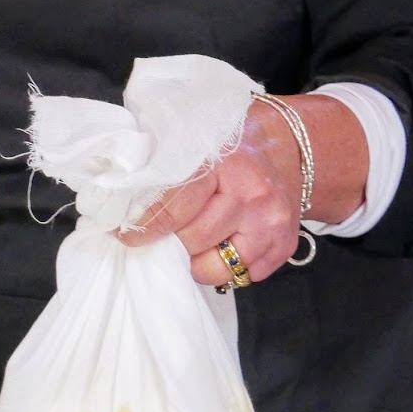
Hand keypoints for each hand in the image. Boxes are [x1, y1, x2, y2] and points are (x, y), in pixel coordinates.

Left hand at [118, 94, 367, 282]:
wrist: (294, 145)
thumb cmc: (235, 140)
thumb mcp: (198, 135)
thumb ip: (163, 160)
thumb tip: (118, 196)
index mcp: (224, 164)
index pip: (173, 210)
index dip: (144, 228)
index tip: (125, 235)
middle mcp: (251, 196)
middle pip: (191, 242)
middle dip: (172, 242)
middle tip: (165, 233)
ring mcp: (270, 224)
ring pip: (214, 268)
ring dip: (196, 260)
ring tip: (194, 240)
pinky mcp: (283, 247)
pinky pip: (241, 276)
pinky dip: (224, 266)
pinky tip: (224, 241)